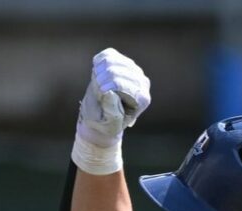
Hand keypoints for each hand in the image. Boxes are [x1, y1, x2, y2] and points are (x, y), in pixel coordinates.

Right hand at [72, 48, 150, 174]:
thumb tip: (108, 91)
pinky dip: (98, 64)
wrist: (102, 116)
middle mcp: (142, 82)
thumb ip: (112, 111)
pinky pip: (107, 55)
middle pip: (112, 71)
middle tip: (100, 96)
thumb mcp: (109, 124)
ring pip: (109, 61)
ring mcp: (134, 69)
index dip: (103, 90)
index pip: (119, 84)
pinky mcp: (124, 61)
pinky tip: (100, 75)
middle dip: (99, 83)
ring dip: (98, 75)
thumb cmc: (106, 122)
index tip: (100, 101)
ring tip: (100, 87)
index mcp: (142, 98)